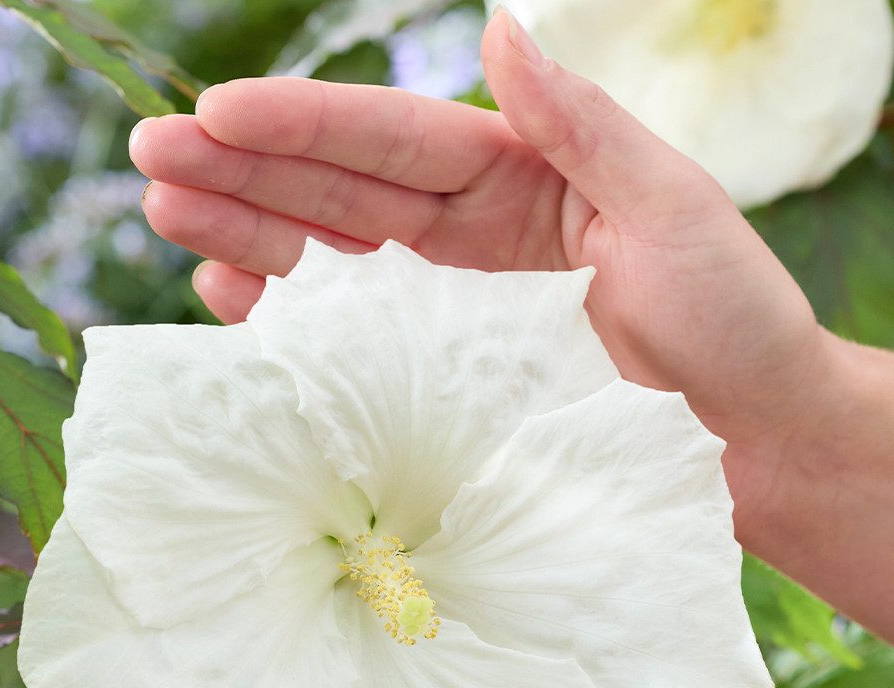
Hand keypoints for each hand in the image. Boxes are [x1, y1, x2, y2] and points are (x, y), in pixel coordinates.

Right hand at [130, 10, 893, 637]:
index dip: (304, 125)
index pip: (392, 140)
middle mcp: (470, 236)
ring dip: (247, 237)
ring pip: (330, 259)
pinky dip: (290, 321)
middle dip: (244, 172)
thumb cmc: (729, 317)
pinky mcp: (442, 380)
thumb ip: (578, 124)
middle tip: (149, 159)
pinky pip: (350, 340)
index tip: (215, 112)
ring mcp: (448, 310)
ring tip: (168, 220)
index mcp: (519, 177)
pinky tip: (233, 300)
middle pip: (340, 192)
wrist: (747, 437)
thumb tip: (498, 27)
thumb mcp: (669, 205)